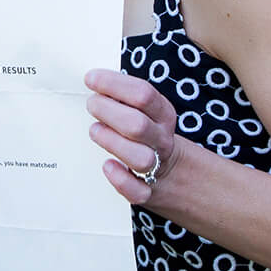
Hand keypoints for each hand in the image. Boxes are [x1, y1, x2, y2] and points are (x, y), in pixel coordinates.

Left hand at [84, 68, 181, 204]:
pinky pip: (136, 191)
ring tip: (95, 131)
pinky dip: (120, 180)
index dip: (114, 84)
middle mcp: (162, 140)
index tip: (91, 78)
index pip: (143, 94)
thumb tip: (94, 80)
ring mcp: (158, 167)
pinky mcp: (149, 192)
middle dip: (108, 111)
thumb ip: (126, 98)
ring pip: (139, 158)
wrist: (179, 175)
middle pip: (137, 125)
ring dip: (112, 143)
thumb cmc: (149, 135)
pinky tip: (108, 165)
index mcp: (164, 115)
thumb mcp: (148, 112)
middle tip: (92, 104)